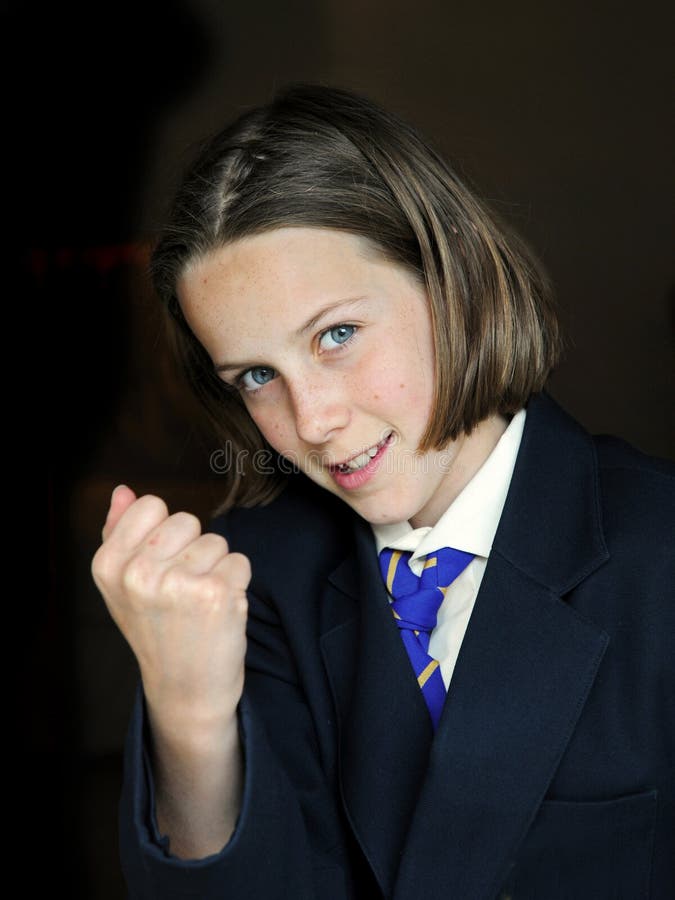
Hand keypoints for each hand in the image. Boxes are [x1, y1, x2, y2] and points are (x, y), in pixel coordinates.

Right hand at [91, 485, 250, 738]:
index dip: (164, 534)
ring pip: (216, 541)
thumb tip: (123, 490)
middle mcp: (137, 573)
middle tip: (181, 593)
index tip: (159, 569)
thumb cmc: (157, 631)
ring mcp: (177, 584)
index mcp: (109, 566)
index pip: (151, 505)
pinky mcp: (216, 594)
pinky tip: (219, 612)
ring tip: (199, 605)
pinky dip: (236, 583)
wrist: (186, 690)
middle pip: (187, 520)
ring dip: (216, 569)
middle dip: (192, 550)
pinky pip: (240, 561)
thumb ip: (119, 533)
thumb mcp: (124, 585)